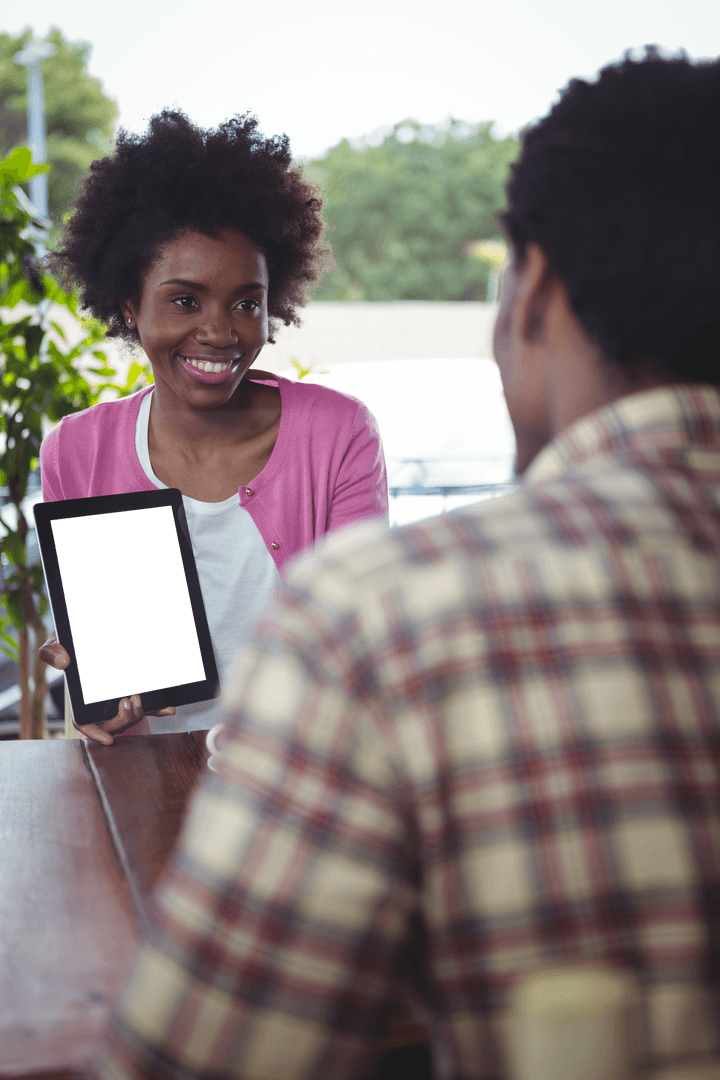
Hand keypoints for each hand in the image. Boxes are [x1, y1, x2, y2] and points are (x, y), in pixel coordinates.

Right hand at [38, 631, 175, 745]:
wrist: (85, 636)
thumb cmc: (67, 646)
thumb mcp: (54, 645)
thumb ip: (52, 653)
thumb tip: (63, 661)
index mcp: (80, 702)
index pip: (85, 724)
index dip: (96, 734)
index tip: (108, 740)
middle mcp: (100, 705)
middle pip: (113, 724)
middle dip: (123, 719)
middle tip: (127, 702)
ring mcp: (117, 700)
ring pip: (130, 717)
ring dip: (138, 713)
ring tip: (137, 698)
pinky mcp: (131, 692)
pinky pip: (146, 706)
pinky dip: (158, 709)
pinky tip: (168, 709)